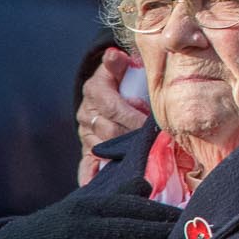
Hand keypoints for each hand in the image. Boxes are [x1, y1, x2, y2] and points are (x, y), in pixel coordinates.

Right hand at [0, 177, 177, 238]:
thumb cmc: (59, 228)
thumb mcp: (83, 206)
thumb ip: (116, 197)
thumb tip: (147, 185)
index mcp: (91, 205)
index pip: (132, 206)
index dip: (159, 212)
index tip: (183, 217)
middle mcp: (86, 226)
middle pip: (130, 229)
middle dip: (159, 234)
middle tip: (186, 238)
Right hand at [77, 48, 150, 185]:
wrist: (107, 92)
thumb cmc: (122, 78)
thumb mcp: (121, 67)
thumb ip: (118, 63)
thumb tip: (113, 55)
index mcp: (95, 91)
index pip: (113, 107)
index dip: (132, 115)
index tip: (149, 121)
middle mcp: (86, 113)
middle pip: (109, 130)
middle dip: (131, 135)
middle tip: (152, 140)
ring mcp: (85, 133)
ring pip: (102, 147)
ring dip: (121, 153)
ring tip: (142, 156)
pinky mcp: (86, 149)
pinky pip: (86, 165)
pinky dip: (91, 175)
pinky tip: (98, 184)